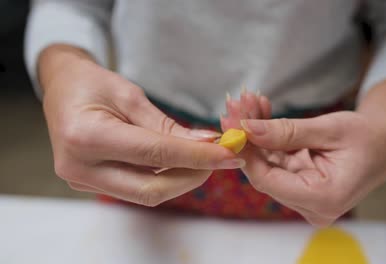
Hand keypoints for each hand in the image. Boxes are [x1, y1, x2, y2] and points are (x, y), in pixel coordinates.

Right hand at [39, 45, 243, 205]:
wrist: (61, 88)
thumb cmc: (92, 84)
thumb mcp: (131, 96)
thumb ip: (167, 127)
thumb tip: (208, 144)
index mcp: (86, 137)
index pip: (155, 155)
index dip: (198, 156)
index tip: (229, 153)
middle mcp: (80, 167)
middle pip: (151, 189)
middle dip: (193, 176)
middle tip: (221, 158)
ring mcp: (83, 180)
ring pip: (146, 195)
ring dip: (182, 179)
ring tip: (206, 159)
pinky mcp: (91, 184)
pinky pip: (137, 189)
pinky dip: (165, 179)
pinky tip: (183, 163)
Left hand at [222, 83, 385, 225]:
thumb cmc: (368, 136)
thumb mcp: (330, 129)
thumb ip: (287, 132)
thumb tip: (247, 128)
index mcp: (324, 198)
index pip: (268, 180)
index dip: (245, 151)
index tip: (231, 122)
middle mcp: (312, 206)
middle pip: (264, 172)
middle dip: (248, 137)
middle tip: (235, 105)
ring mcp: (306, 199)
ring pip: (268, 165)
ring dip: (257, 134)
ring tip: (248, 102)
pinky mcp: (302, 187)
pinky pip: (277, 162)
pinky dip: (268, 138)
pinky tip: (261, 112)